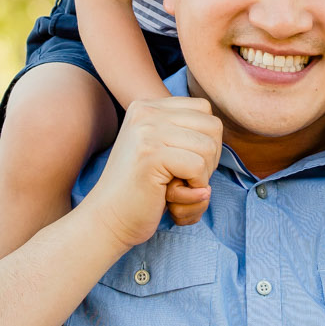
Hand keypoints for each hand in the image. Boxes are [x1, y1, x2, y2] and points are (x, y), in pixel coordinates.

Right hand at [87, 97, 222, 246]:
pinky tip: (174, 195)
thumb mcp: (159, 148)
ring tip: (178, 187)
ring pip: (209, 147)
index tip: (185, 163)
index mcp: (147, 106)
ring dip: (203, 175)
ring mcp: (147, 132)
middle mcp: (146, 112)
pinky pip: (199, 167)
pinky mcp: (151, 155)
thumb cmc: (141, 190)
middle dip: (210, 158)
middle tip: (185, 178)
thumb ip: (183, 131)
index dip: (206, 140)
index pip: (204, 109)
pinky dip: (195, 187)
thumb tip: (217, 125)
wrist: (108, 219)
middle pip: (212, 126)